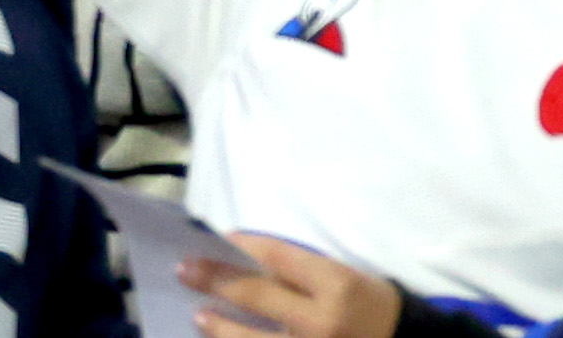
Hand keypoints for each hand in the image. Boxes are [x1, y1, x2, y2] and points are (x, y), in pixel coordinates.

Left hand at [183, 235, 401, 337]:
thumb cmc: (376, 306)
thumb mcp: (350, 278)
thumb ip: (307, 272)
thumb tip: (254, 261)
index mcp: (336, 285)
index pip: (279, 258)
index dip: (246, 246)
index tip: (221, 238)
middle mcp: (318, 320)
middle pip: (256, 294)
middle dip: (216, 279)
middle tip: (185, 269)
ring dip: (219, 324)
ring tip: (200, 313)